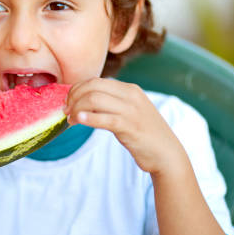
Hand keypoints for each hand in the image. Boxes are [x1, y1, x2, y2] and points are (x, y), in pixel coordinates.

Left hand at [64, 78, 186, 176]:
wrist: (167, 154)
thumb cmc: (143, 133)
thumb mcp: (129, 111)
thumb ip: (111, 103)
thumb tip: (83, 101)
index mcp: (129, 89)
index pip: (95, 81)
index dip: (76, 89)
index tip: (68, 102)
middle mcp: (131, 96)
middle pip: (92, 87)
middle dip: (73, 97)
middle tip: (66, 111)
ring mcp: (131, 111)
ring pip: (94, 100)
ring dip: (77, 109)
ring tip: (71, 119)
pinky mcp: (130, 127)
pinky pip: (104, 118)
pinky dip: (88, 118)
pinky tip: (78, 121)